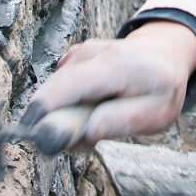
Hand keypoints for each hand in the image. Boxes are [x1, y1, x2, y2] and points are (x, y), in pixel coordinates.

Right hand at [25, 21, 195, 148]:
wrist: (162, 55)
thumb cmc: (160, 88)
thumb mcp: (156, 114)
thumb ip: (121, 122)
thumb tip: (84, 133)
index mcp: (116, 65)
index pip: (70, 84)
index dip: (44, 109)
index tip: (33, 134)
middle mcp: (91, 53)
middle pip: (54, 91)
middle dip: (57, 123)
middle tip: (82, 142)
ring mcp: (78, 54)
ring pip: (56, 95)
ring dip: (69, 117)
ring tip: (99, 121)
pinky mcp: (70, 60)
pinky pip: (60, 92)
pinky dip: (71, 107)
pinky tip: (94, 108)